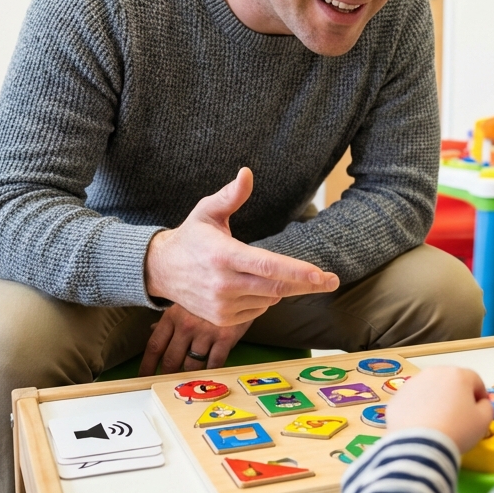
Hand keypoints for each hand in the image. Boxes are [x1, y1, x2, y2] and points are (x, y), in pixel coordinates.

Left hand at [138, 303, 250, 375]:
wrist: (239, 283)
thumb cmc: (209, 295)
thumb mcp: (186, 302)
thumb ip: (170, 318)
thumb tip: (152, 329)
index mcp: (173, 316)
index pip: (154, 346)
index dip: (147, 366)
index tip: (143, 377)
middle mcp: (187, 325)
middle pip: (170, 360)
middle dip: (167, 375)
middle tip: (166, 384)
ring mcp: (206, 332)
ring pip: (192, 365)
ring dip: (190, 375)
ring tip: (191, 378)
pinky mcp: (225, 338)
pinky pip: (214, 364)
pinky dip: (211, 371)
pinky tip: (210, 372)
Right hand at [144, 167, 338, 325]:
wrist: (161, 270)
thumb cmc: (191, 236)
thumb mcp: (207, 211)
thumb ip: (231, 195)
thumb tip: (247, 173)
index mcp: (223, 255)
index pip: (268, 267)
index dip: (298, 272)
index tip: (322, 275)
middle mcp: (223, 284)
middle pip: (276, 288)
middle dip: (307, 285)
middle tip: (332, 281)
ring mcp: (222, 305)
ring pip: (269, 299)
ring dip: (278, 288)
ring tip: (266, 273)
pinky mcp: (221, 319)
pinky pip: (256, 311)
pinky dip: (263, 299)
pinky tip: (251, 287)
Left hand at [386, 366, 493, 454]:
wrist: (419, 445)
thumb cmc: (457, 431)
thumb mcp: (484, 421)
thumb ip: (487, 407)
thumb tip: (481, 404)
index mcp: (458, 375)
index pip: (475, 380)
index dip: (480, 395)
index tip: (479, 411)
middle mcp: (434, 373)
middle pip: (450, 382)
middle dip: (456, 396)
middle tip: (458, 418)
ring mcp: (412, 384)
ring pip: (429, 390)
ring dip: (436, 401)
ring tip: (438, 423)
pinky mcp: (397, 398)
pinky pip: (413, 402)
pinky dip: (418, 410)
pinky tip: (421, 427)